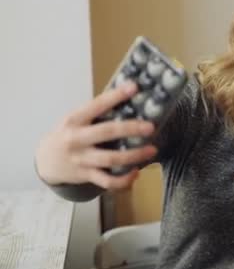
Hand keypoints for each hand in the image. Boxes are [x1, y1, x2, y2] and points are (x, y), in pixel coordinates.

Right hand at [35, 81, 157, 189]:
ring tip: (152, 150)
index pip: (96, 105)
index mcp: (75, 120)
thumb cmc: (67, 134)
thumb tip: (126, 95)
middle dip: (130, 129)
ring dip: (134, 155)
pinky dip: (123, 180)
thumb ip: (95, 112)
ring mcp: (81, 159)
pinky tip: (136, 173)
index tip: (134, 87)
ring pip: (110, 159)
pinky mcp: (86, 175)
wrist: (45, 161)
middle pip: (107, 132)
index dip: (115, 96)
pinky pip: (107, 181)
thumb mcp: (74, 119)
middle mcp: (77, 139)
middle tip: (150, 127)